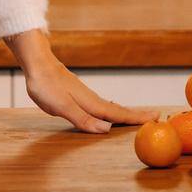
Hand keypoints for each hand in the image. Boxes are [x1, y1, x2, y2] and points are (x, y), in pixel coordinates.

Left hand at [24, 56, 160, 132]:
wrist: (36, 62)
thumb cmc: (45, 85)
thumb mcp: (61, 106)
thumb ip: (82, 118)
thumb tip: (106, 129)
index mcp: (90, 103)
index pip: (117, 114)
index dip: (135, 119)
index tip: (155, 118)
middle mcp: (91, 98)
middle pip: (117, 109)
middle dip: (136, 114)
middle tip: (155, 116)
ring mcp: (84, 94)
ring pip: (109, 106)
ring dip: (124, 112)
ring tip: (136, 116)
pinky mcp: (77, 92)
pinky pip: (99, 104)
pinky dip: (110, 108)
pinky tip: (106, 111)